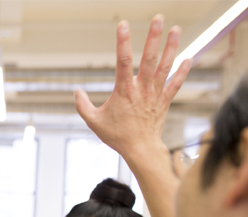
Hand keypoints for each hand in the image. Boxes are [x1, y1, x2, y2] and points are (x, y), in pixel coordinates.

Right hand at [74, 15, 191, 157]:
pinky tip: (189, 58)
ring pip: (165, 67)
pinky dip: (182, 71)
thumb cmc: (116, 136)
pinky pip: (175, 84)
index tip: (123, 25)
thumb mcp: (93, 121)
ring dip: (171, 47)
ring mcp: (155, 94)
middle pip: (149, 58)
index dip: (123, 41)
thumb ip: (82, 105)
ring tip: (176, 29)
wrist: (140, 149)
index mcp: (123, 91)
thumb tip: (76, 92)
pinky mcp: (164, 101)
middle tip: (158, 18)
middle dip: (154, 37)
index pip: (122, 61)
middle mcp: (141, 89)